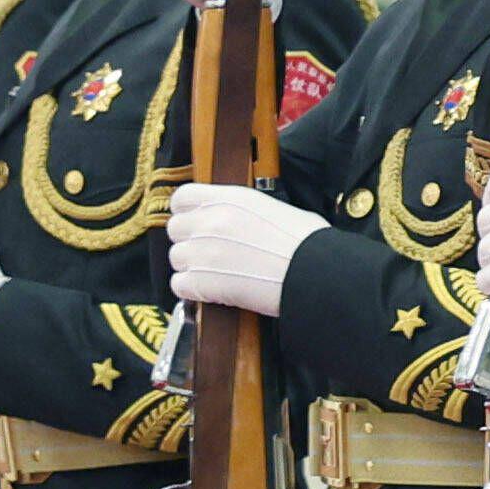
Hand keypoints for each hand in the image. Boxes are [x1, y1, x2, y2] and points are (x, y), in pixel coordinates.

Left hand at [167, 182, 316, 319]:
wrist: (314, 273)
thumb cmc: (305, 243)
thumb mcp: (274, 209)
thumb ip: (242, 211)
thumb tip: (237, 220)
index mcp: (228, 198)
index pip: (182, 197)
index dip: (186, 211)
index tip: (195, 222)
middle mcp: (210, 221)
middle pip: (175, 229)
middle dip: (189, 241)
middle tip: (210, 254)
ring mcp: (202, 251)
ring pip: (177, 258)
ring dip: (192, 267)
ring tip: (217, 274)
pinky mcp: (201, 281)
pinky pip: (179, 285)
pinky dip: (192, 291)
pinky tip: (214, 291)